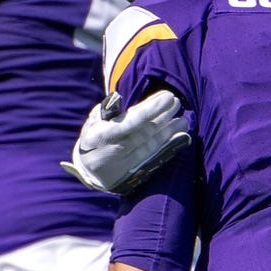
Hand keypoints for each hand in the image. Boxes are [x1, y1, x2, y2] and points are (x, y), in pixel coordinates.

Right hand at [61, 90, 190, 194]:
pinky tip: (179, 134)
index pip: (130, 122)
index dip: (150, 110)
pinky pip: (153, 157)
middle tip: (176, 102)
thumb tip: (129, 103)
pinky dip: (167, 145)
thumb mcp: (94, 122)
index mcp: (99, 137)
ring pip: (150, 146)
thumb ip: (109, 111)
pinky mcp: (132, 173)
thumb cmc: (93, 137)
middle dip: (162, 117)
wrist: (88, 170)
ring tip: (182, 119)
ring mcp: (123, 165)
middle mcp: (111, 152)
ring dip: (168, 131)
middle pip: (143, 134)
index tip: (167, 97)